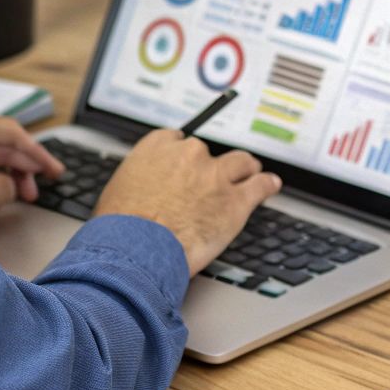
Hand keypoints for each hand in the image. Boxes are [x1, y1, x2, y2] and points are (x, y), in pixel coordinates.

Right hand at [95, 130, 282, 273]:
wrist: (137, 249)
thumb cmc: (122, 226)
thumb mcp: (119, 189)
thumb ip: (139, 179)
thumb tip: (141, 188)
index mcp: (159, 147)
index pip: (178, 139)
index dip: (183, 156)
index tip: (186, 164)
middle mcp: (189, 155)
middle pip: (208, 152)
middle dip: (210, 166)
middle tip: (212, 179)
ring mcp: (216, 176)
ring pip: (240, 163)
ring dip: (245, 169)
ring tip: (250, 172)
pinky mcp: (235, 201)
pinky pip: (259, 185)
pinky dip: (267, 185)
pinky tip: (270, 185)